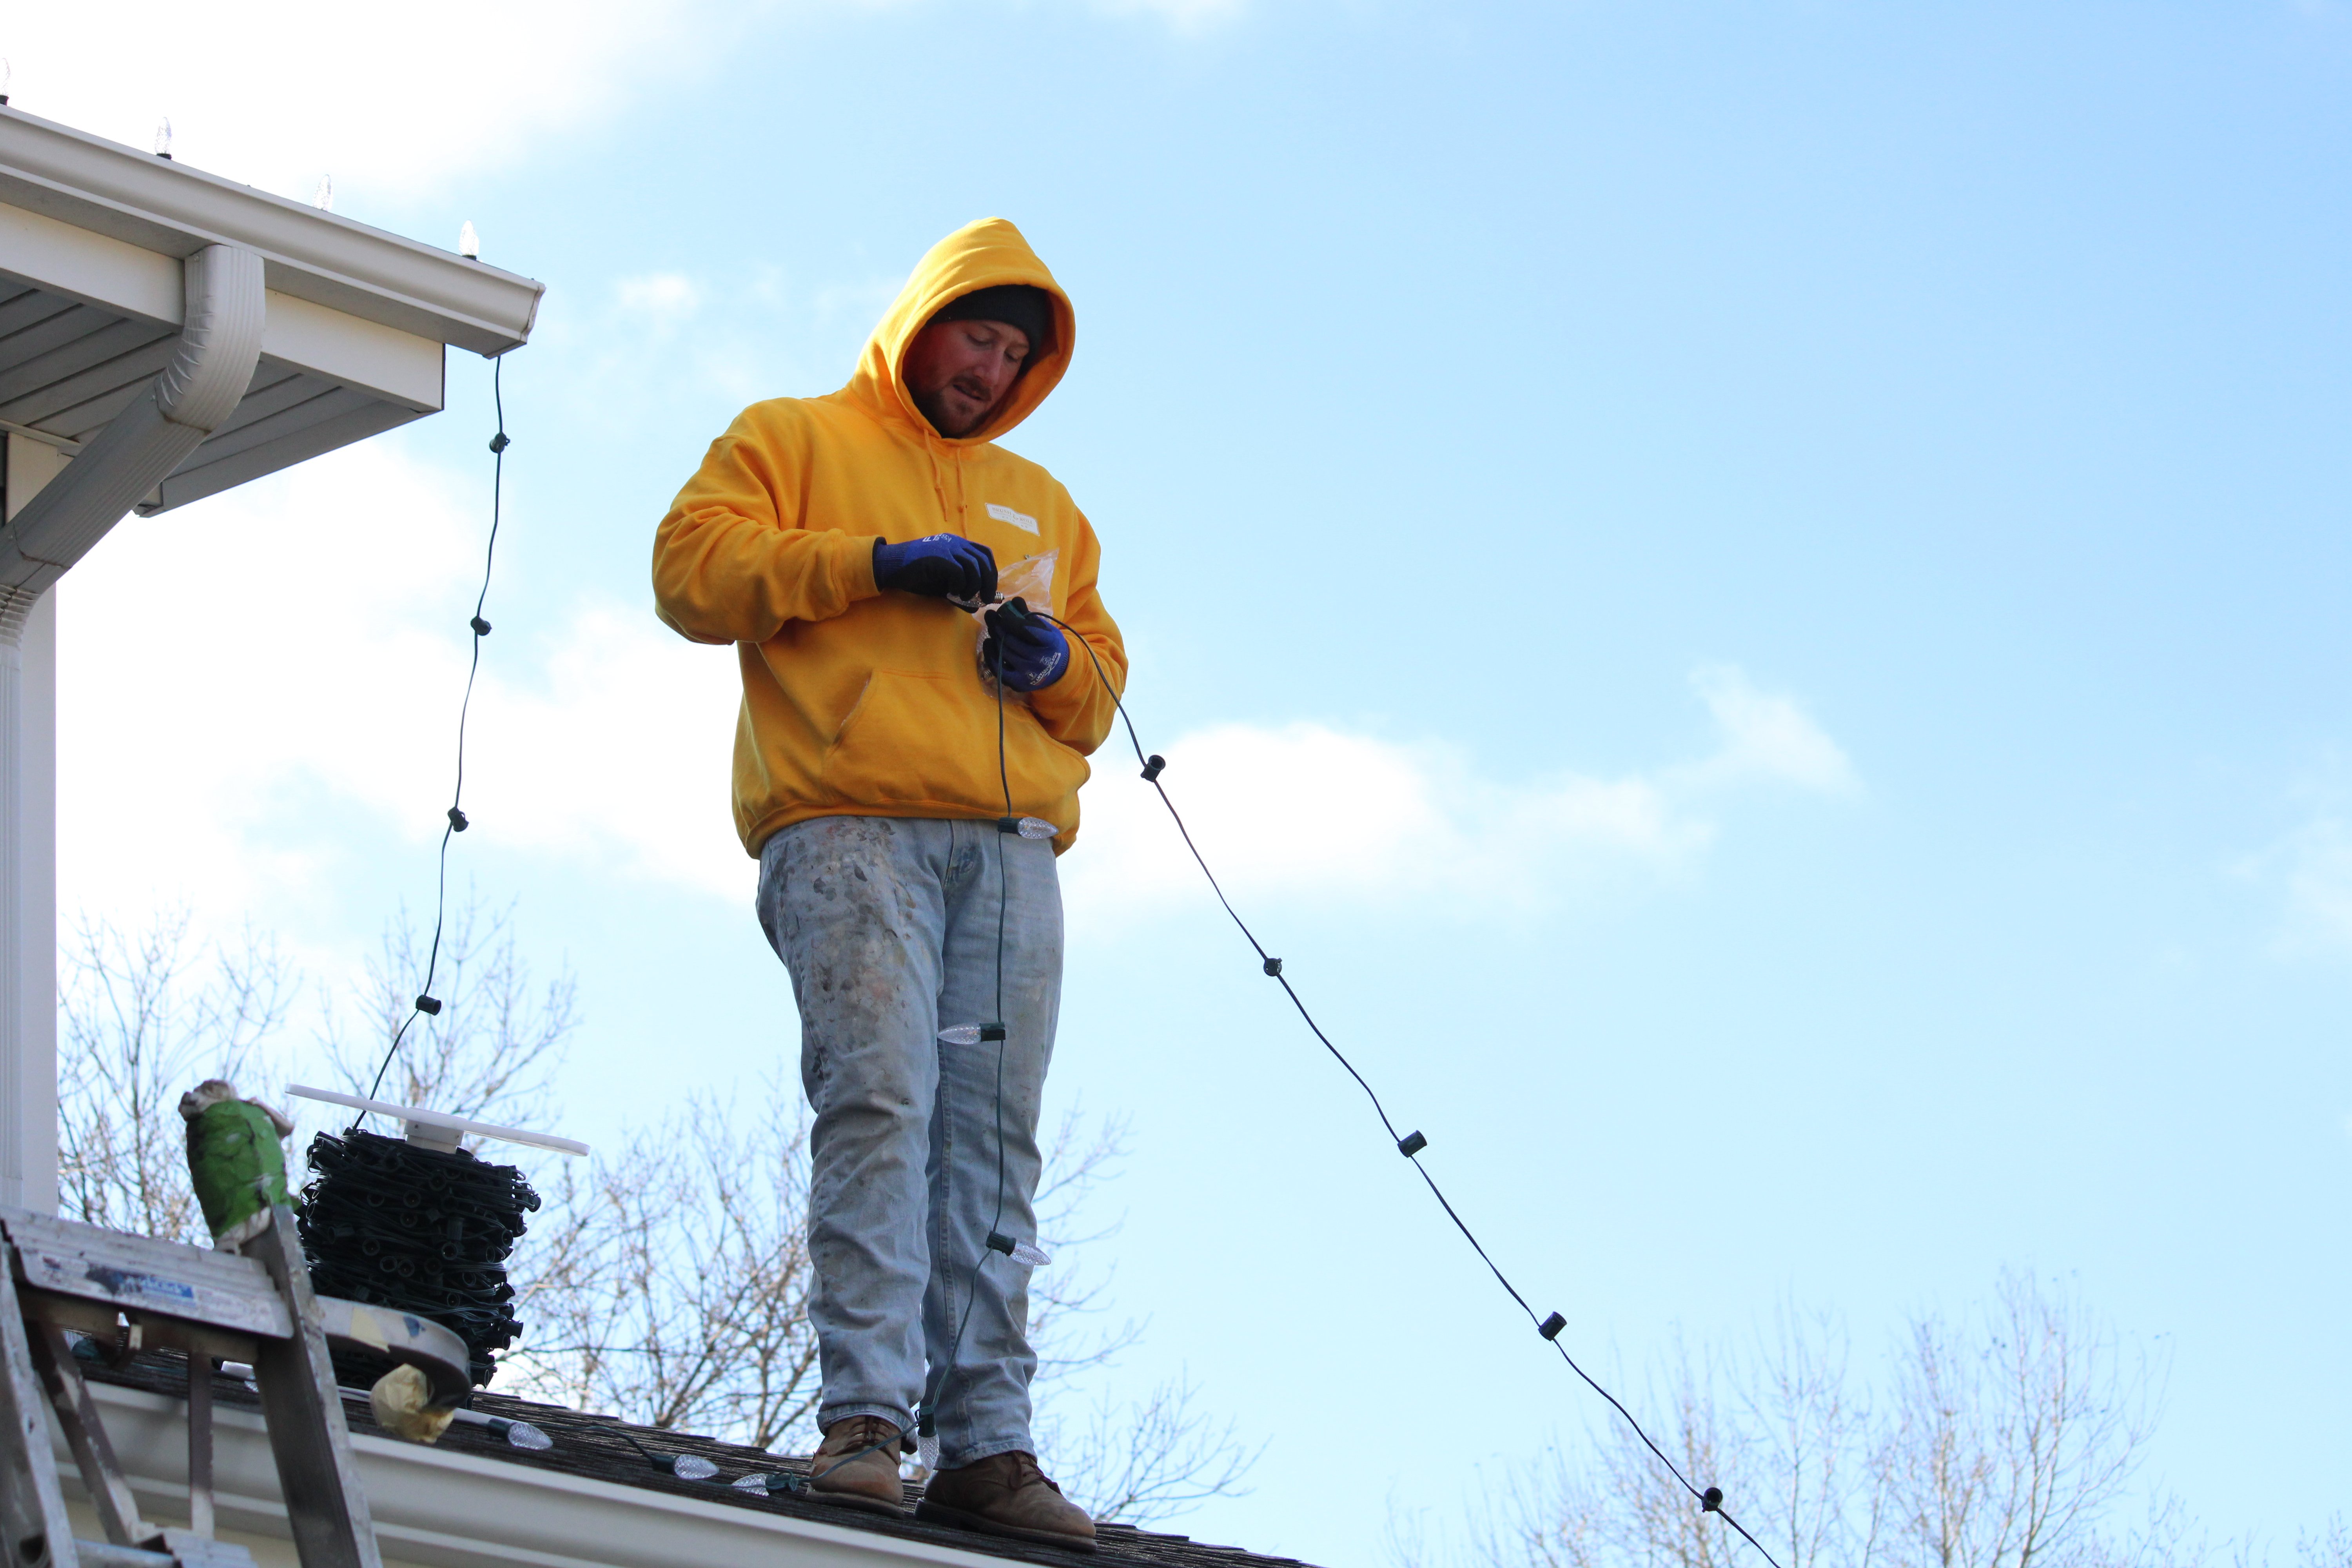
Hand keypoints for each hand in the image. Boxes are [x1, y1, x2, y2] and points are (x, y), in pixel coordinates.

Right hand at [873, 535, 996, 602]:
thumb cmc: (916, 574)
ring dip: (974, 586)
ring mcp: (947, 548)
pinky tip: (951, 592)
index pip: (984, 554)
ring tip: (965, 598)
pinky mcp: (939, 557)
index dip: (991, 572)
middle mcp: (955, 543)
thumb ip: (960, 589)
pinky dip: (959, 585)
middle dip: (988, 583)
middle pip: (983, 561)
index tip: (989, 589)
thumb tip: (976, 605)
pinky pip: (959, 572)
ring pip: (974, 567)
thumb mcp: (942, 582)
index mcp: (957, 544)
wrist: (891, 565)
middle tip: (984, 599)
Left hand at [982, 602, 1069, 691]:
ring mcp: (1028, 673)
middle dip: (999, 627)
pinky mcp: (1018, 683)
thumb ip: (1029, 616)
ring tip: (992, 628)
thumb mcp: (1045, 628)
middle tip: (993, 618)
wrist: (1057, 670)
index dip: (1013, 622)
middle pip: (1012, 641)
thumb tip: (1014, 601)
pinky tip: (988, 642)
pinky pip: (998, 667)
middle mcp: (1040, 660)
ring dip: (995, 637)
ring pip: (1004, 651)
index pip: (1028, 630)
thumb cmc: (1049, 645)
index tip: (1004, 615)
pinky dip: (990, 654)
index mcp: (1050, 643)